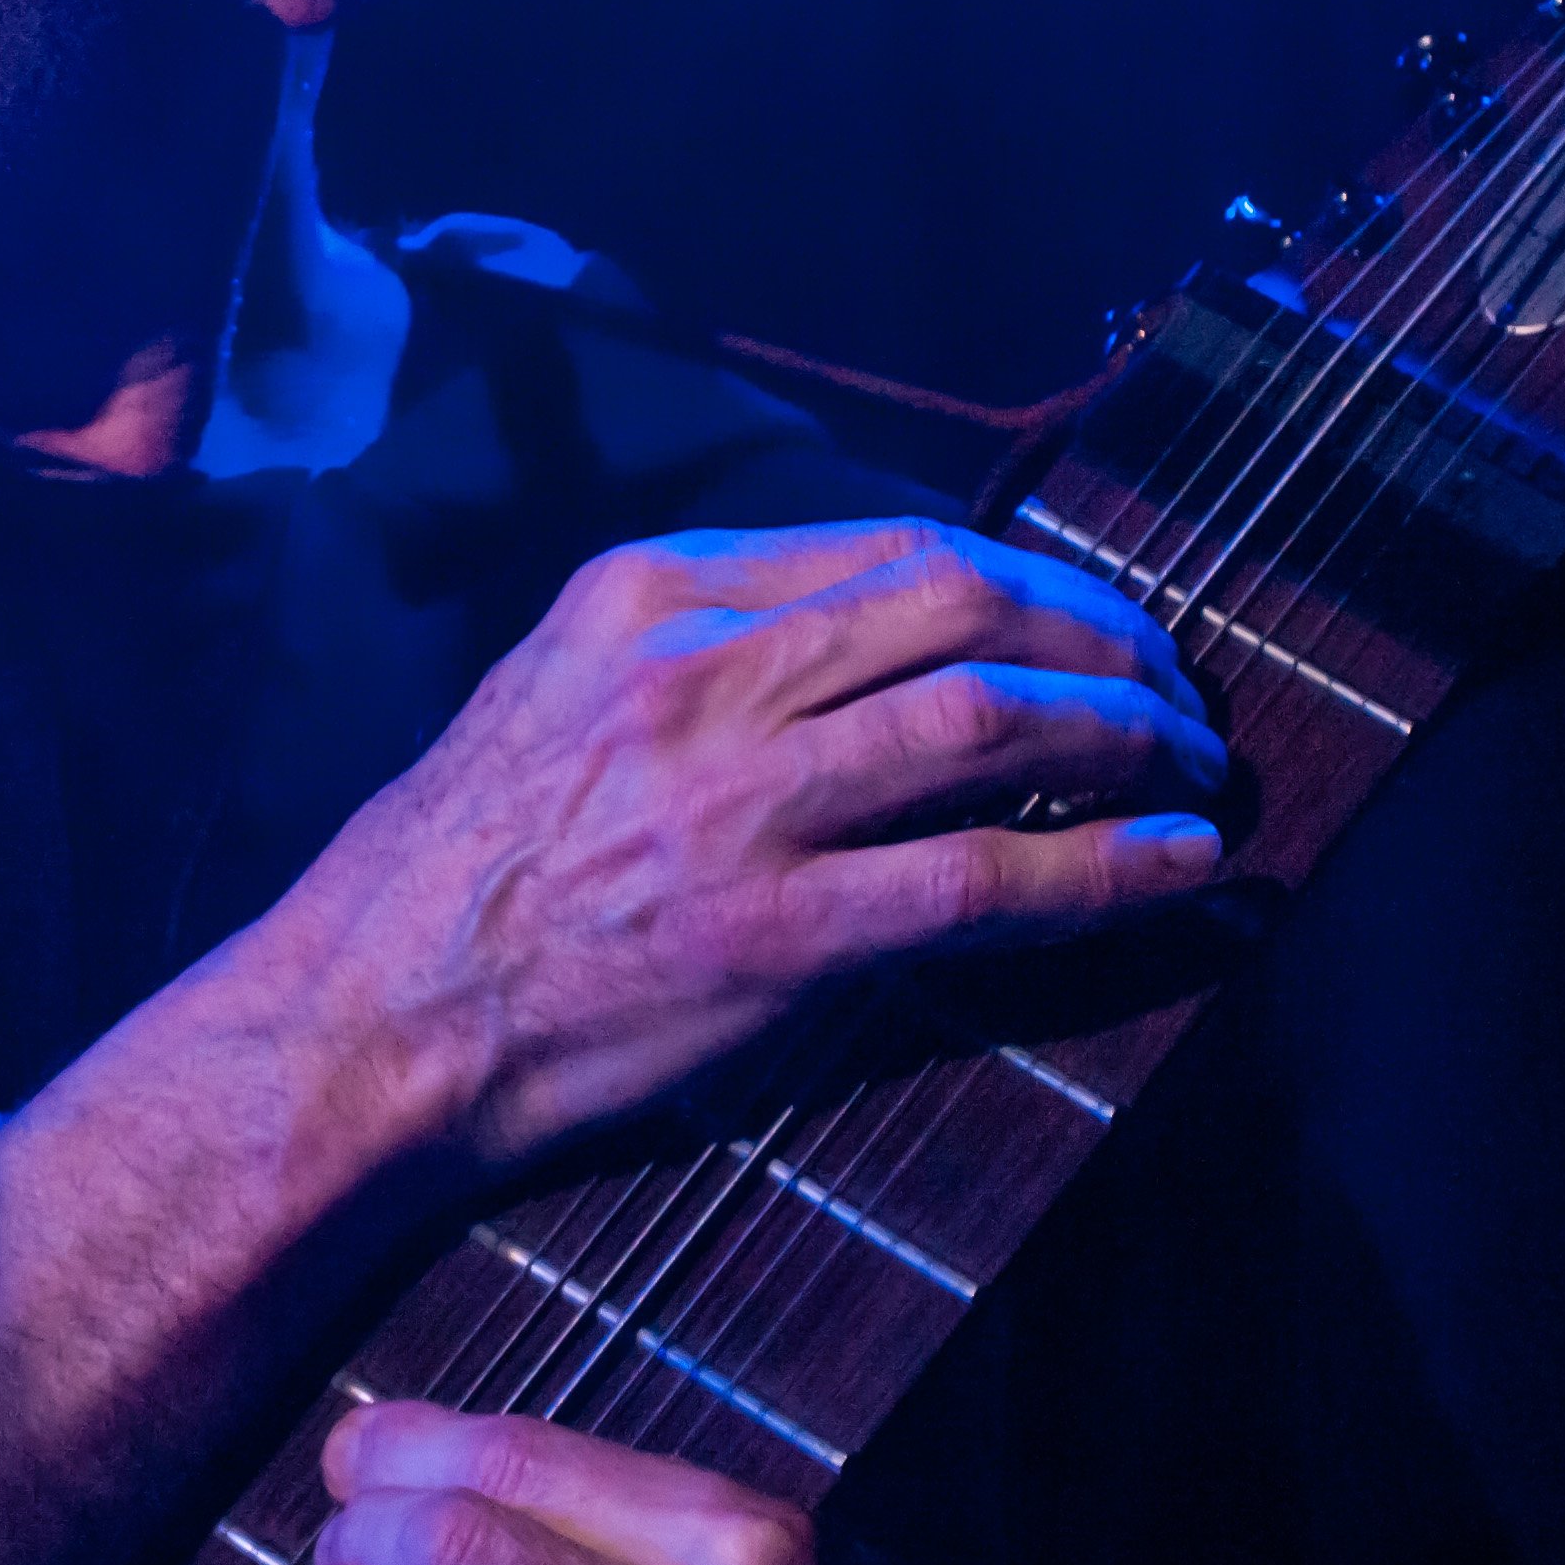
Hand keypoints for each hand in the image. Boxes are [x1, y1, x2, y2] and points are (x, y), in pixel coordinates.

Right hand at [262, 519, 1225, 1173]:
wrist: (369, 1020)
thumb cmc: (451, 876)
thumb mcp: (549, 694)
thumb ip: (688, 651)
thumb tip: (854, 644)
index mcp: (645, 597)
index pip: (889, 544)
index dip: (1027, 580)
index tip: (1085, 619)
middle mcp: (699, 674)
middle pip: (965, 603)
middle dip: (1102, 636)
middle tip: (1171, 688)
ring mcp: (737, 801)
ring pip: (993, 717)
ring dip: (1130, 736)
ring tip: (1194, 766)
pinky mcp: (774, 932)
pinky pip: (984, 879)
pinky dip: (1109, 866)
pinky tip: (1180, 867)